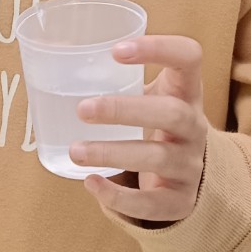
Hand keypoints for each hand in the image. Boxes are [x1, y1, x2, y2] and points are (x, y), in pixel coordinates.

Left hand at [70, 35, 208, 223]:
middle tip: (83, 109)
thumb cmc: (156, 125)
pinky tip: (91, 184)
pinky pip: (151, 202)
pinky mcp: (181, 201)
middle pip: (172, 113)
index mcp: (187, 91)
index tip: (116, 51)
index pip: (189, 57)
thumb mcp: (150, 97)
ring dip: (112, 153)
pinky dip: (118, 196)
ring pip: (157, 157)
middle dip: (124, 110)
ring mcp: (190, 165)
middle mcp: (195, 126)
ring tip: (76, 150)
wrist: (190, 177)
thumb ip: (117, 79)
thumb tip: (55, 56)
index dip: (159, 49)